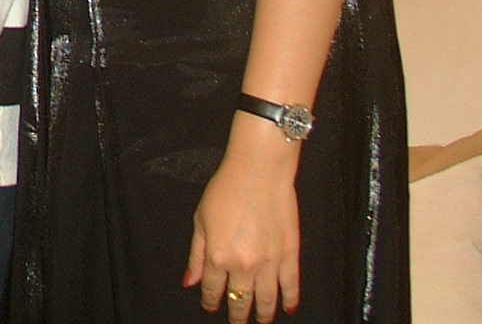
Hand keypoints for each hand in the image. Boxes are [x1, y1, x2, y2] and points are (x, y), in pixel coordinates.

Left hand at [184, 117, 301, 321]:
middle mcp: (244, 265)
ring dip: (262, 314)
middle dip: (237, 315)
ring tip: (260, 321)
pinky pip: (291, 286)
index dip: (211, 301)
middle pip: (240, 301)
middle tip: (236, 321)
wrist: (258, 172)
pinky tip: (287, 308)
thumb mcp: (200, 221)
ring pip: (266, 300)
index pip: (213, 290)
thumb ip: (196, 256)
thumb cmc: (227, 189)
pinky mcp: (290, 255)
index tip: (210, 306)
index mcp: (218, 256)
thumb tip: (190, 282)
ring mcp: (269, 262)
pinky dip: (290, 300)